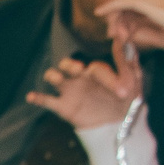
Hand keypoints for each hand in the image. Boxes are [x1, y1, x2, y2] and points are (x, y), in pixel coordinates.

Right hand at [25, 47, 140, 130]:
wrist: (118, 124)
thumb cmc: (126, 100)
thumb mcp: (132, 79)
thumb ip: (127, 61)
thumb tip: (123, 39)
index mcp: (96, 72)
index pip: (95, 68)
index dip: (107, 78)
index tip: (121, 92)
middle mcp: (80, 79)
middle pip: (68, 65)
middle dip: (69, 64)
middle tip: (77, 69)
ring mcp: (70, 92)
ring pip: (55, 78)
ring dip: (53, 76)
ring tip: (55, 77)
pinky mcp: (63, 107)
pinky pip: (46, 101)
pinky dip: (37, 98)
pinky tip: (31, 96)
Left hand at [97, 0, 163, 51]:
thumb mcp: (159, 35)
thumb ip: (143, 32)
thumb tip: (124, 33)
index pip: (140, 2)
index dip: (126, 14)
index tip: (119, 30)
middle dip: (117, 14)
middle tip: (110, 32)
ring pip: (126, 1)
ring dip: (115, 17)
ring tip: (109, 32)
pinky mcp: (151, 4)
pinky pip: (125, 3)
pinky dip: (111, 7)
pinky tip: (100, 12)